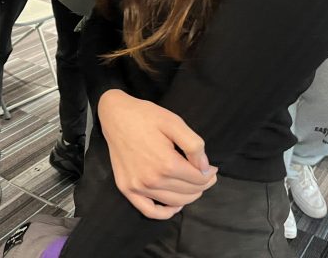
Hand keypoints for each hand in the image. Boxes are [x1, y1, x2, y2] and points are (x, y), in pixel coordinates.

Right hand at [98, 89, 217, 218]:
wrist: (115, 115)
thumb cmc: (145, 116)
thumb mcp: (174, 122)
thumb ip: (194, 145)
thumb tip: (205, 168)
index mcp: (166, 163)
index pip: (199, 179)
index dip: (210, 174)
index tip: (212, 168)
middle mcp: (152, 179)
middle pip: (189, 192)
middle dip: (202, 184)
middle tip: (205, 174)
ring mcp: (137, 186)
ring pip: (174, 202)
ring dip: (189, 196)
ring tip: (192, 184)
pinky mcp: (126, 188)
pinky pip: (149, 211)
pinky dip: (165, 213)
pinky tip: (174, 204)